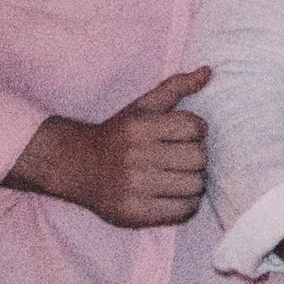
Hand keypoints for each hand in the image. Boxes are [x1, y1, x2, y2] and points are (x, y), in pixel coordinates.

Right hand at [33, 70, 212, 227]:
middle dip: (197, 156)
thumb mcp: (141, 106)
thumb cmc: (117, 134)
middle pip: (198, 158)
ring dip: (195, 180)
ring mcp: (135, 187)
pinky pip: (184, 210)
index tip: (187, 134)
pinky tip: (176, 193)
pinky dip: (188, 203)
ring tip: (181, 175)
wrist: (75, 166)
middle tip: (185, 156)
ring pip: (195, 185)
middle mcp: (136, 157)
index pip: (194, 127)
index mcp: (139, 128)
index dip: (198, 129)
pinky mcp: (135, 212)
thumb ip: (175, 86)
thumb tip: (208, 71)